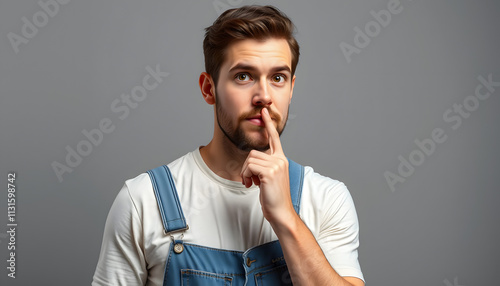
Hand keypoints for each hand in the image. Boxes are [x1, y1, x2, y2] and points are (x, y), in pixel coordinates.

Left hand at [240, 108, 294, 223]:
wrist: (281, 213)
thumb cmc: (274, 198)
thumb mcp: (269, 178)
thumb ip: (264, 166)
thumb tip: (251, 162)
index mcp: (281, 159)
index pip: (274, 138)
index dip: (268, 124)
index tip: (264, 112)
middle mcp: (280, 159)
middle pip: (253, 153)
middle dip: (246, 168)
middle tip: (249, 181)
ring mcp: (276, 165)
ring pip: (249, 160)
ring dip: (245, 173)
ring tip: (251, 184)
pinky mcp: (270, 172)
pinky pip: (249, 167)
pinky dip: (245, 176)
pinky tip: (251, 186)